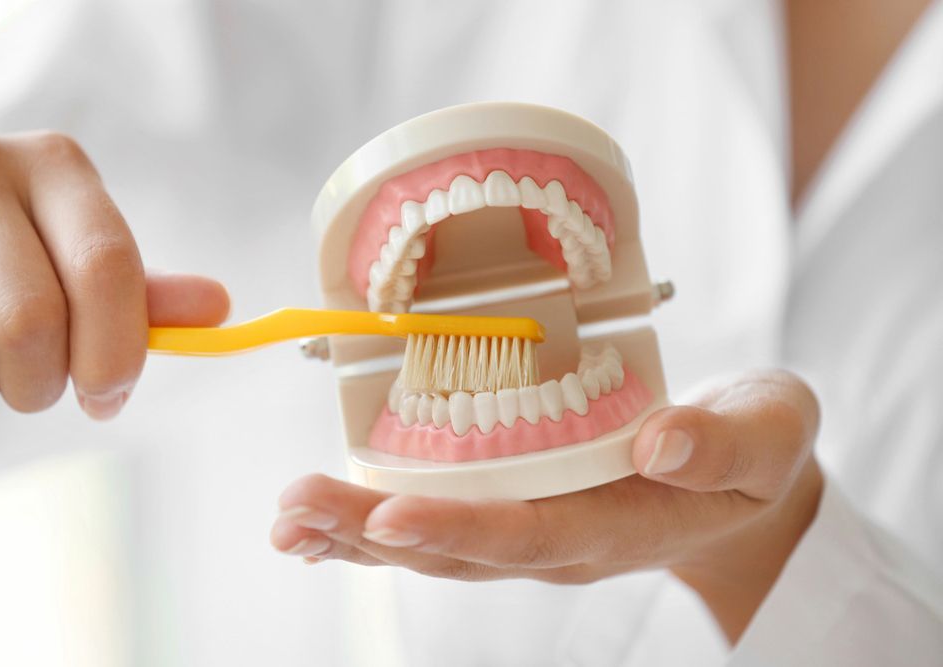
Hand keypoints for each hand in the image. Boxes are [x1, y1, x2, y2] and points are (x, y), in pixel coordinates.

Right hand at [0, 131, 228, 417]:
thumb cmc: (9, 253)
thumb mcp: (74, 255)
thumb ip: (139, 291)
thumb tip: (218, 307)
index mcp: (55, 165)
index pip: (105, 266)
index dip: (116, 351)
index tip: (110, 396)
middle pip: (34, 321)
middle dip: (45, 383)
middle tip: (39, 385)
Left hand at [272, 369, 822, 642]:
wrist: (740, 473)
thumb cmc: (756, 445)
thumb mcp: (768, 434)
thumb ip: (727, 444)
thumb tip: (663, 442)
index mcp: (625, 523)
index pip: (534, 534)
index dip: (462, 529)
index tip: (392, 515)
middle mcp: (566, 539)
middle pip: (461, 548)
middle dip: (373, 532)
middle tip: (296, 511)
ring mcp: (536, 528)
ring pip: (437, 543)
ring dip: (357, 532)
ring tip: (288, 517)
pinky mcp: (517, 506)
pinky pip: (440, 521)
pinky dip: (374, 521)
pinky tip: (320, 519)